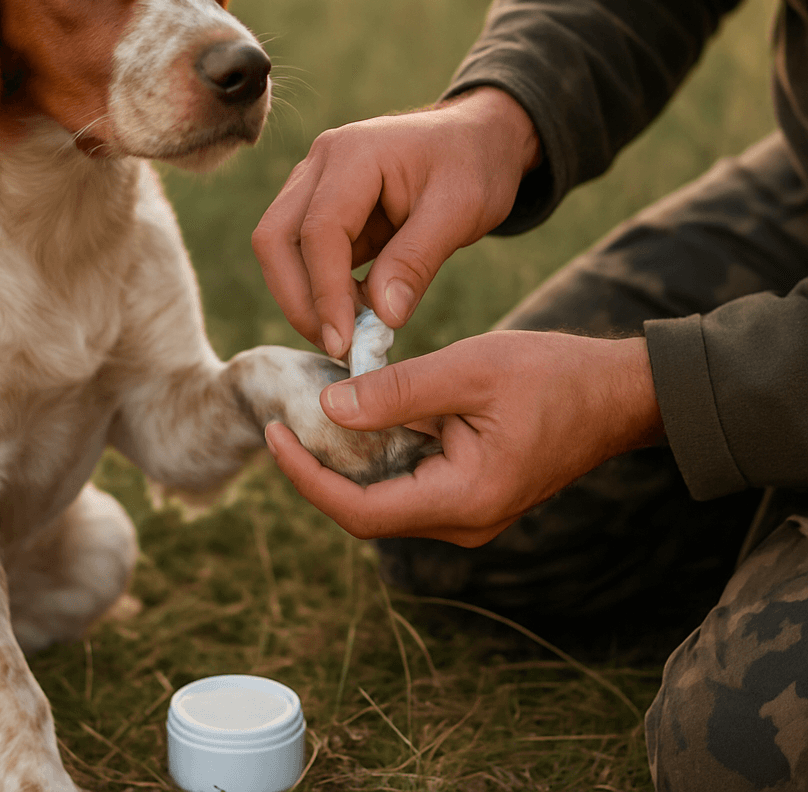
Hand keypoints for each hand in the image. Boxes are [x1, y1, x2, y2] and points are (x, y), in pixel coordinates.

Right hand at [252, 87, 540, 358]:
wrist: (478, 138)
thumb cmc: (473, 165)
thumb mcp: (460, 210)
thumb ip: (417, 260)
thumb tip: (382, 317)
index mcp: (355, 154)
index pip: (319, 230)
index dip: (325, 292)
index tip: (343, 343)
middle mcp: (321, 164)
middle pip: (276, 238)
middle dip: (299, 300)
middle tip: (338, 346)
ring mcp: (314, 184)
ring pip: (280, 249)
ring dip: (305, 298)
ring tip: (351, 333)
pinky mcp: (320, 208)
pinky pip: (303, 256)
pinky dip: (321, 290)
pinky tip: (356, 314)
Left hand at [264, 331, 664, 546]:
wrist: (618, 394)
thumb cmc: (554, 376)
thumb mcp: (468, 370)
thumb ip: (396, 392)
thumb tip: (329, 406)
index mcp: (463, 500)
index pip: (359, 512)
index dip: (307, 477)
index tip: (274, 435)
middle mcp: (463, 521)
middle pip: (366, 508)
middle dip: (321, 466)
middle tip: (287, 415)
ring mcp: (468, 511)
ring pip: (386, 494)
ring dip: (348, 457)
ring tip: (316, 408)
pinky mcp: (471, 492)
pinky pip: (410, 481)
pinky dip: (379, 451)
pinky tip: (363, 412)